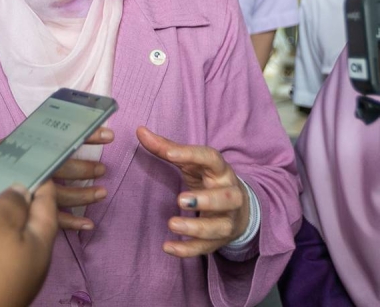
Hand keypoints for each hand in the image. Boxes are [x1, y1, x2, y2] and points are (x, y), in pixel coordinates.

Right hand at [0, 127, 113, 231]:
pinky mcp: (27, 213)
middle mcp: (30, 169)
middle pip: (62, 170)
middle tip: (101, 169)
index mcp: (31, 149)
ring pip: (60, 196)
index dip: (87, 136)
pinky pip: (51, 220)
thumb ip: (44, 134)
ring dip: (83, 196)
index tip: (108, 134)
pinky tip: (87, 224)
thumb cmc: (1, 155)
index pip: (62, 139)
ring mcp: (29, 192)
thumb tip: (78, 122)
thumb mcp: (20, 139)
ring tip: (101, 194)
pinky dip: (71, 223)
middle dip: (85, 169)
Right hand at [0, 182, 58, 306]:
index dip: (42, 182)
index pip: (48, 206)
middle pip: (29, 226)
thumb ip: (11, 204)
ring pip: (7, 242)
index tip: (36, 163)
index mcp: (40, 247)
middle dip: (19, 202)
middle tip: (3, 179)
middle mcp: (30, 266)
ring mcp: (9, 281)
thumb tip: (23, 193)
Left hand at [136, 126, 249, 256]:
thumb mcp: (191, 163)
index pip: (211, 158)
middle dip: (206, 200)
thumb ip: (166, 148)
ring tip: (172, 224)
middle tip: (181, 200)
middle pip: (226, 198)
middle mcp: (230, 195)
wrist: (239, 209)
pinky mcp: (219, 240)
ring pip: (219, 227)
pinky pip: (206, 248)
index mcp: (220, 171)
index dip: (192, 154)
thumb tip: (140, 130)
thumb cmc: (208, 180)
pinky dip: (188, 250)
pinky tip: (168, 248)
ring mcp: (227, 219)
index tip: (169, 153)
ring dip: (196, 228)